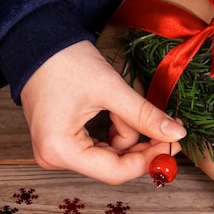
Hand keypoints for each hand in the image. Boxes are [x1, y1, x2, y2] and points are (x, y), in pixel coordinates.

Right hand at [20, 41, 185, 184]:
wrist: (37, 42)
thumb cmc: (63, 61)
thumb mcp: (110, 89)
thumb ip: (145, 115)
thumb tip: (176, 134)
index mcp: (60, 150)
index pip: (115, 172)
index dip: (148, 161)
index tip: (172, 145)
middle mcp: (55, 158)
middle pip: (113, 166)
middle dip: (141, 146)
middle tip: (167, 130)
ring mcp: (57, 152)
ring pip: (109, 155)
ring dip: (126, 133)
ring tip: (121, 104)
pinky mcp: (63, 143)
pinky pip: (99, 147)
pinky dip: (114, 131)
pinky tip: (114, 111)